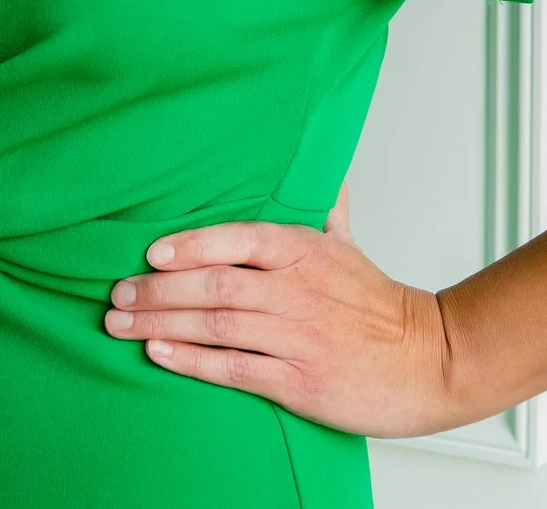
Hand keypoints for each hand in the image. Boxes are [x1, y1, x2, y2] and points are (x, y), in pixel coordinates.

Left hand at [101, 189, 471, 437]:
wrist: (430, 362)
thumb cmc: (380, 307)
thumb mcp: (348, 246)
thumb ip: (322, 206)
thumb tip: (319, 166)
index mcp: (306, 252)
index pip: (240, 238)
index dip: (191, 244)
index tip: (150, 251)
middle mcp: (298, 291)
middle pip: (216, 284)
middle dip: (158, 290)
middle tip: (116, 294)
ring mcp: (299, 337)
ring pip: (218, 324)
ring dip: (162, 323)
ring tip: (121, 324)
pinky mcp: (300, 381)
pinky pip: (235, 367)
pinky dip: (193, 361)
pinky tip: (160, 354)